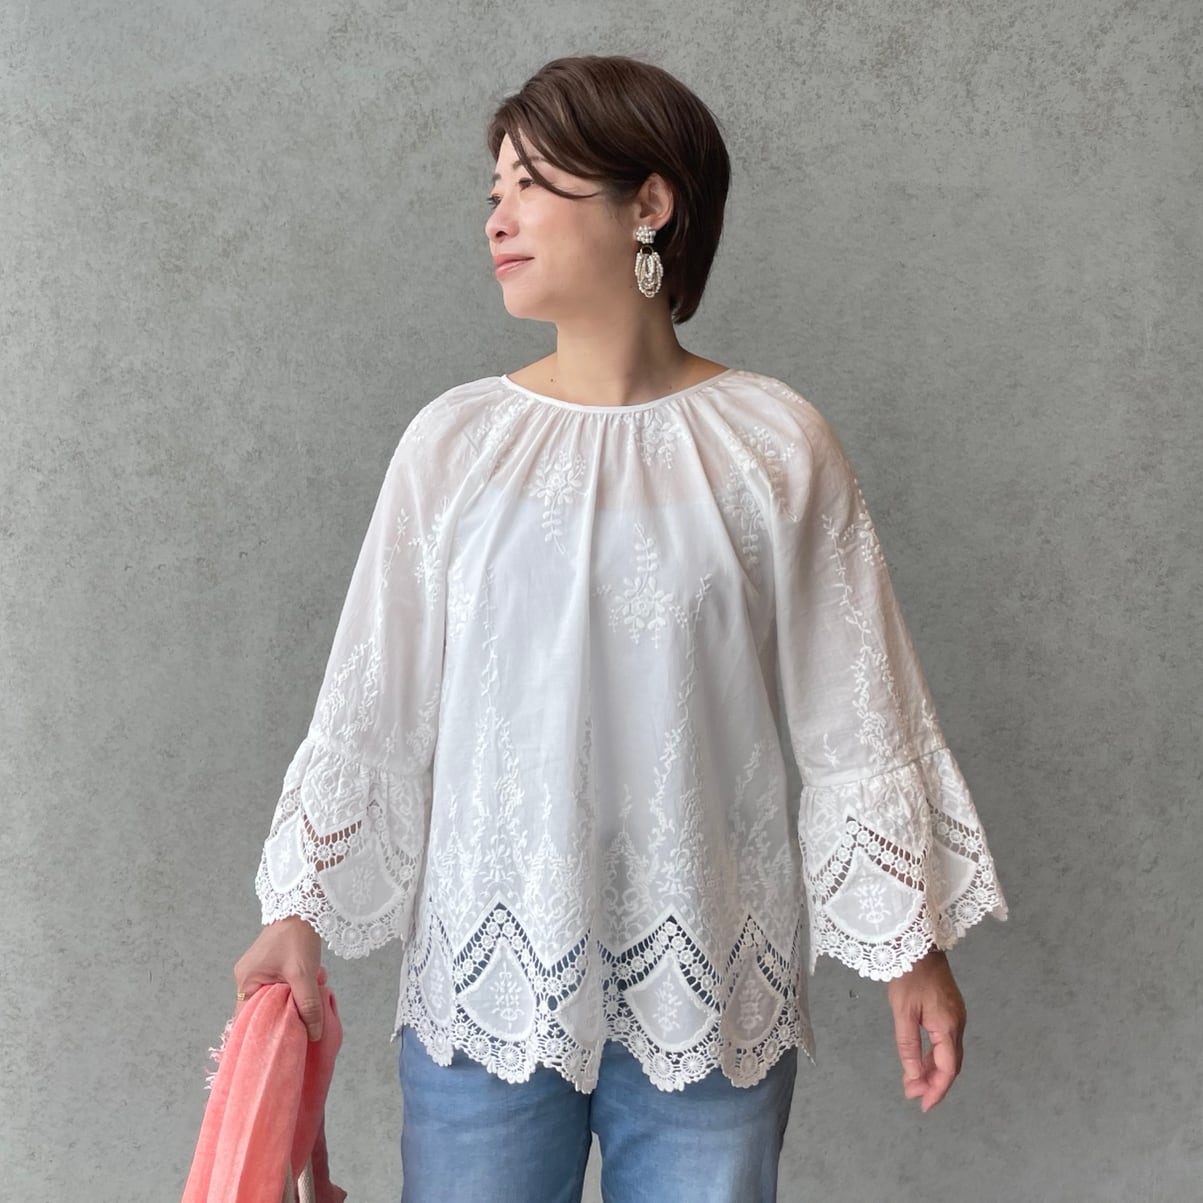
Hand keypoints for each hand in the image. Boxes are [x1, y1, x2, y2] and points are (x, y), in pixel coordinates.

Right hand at [233, 916, 325, 1040]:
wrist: (303, 908)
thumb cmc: (297, 938)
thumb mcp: (303, 974)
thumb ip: (308, 1005)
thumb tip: (313, 1035)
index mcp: (245, 981)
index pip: (246, 1019)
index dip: (259, 1035)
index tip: (273, 1049)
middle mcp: (246, 978)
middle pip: (260, 1011)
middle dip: (281, 1018)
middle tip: (297, 1031)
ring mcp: (258, 973)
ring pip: (273, 1000)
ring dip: (291, 1004)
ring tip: (307, 1006)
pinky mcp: (271, 968)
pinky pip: (280, 989)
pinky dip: (294, 993)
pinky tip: (310, 989)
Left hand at [885, 948, 965, 1111]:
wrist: (917, 943)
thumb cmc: (908, 975)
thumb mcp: (902, 1012)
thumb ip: (908, 1045)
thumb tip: (913, 1076)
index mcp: (948, 1026)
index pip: (947, 1069)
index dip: (937, 1089)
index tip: (923, 1105)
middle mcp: (957, 1024)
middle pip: (951, 1064)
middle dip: (934, 1083)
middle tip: (914, 1096)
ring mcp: (955, 1016)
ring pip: (948, 1053)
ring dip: (932, 1070)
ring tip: (913, 1083)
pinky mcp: (950, 1009)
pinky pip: (945, 1041)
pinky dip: (934, 1055)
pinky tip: (920, 1061)